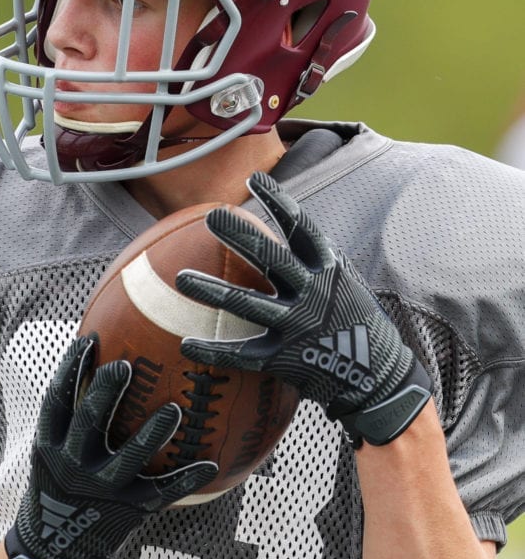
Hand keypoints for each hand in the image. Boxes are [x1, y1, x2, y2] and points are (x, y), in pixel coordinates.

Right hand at [5, 337, 216, 558]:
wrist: (54, 551)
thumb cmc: (59, 488)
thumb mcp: (50, 455)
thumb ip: (69, 421)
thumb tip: (94, 368)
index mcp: (51, 448)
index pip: (57, 402)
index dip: (70, 370)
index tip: (87, 341)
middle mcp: (74, 466)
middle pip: (89, 421)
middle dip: (106, 392)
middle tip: (125, 365)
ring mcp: (103, 490)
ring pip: (129, 457)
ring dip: (152, 432)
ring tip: (174, 410)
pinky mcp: (130, 510)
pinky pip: (163, 492)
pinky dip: (187, 479)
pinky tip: (211, 464)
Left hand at [176, 171, 431, 447]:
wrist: (378, 378)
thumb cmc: (356, 325)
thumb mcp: (345, 284)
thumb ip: (314, 263)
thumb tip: (286, 232)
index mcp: (329, 271)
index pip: (302, 228)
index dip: (279, 202)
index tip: (254, 180)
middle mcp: (312, 294)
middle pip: (270, 258)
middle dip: (240, 235)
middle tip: (212, 216)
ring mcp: (296, 326)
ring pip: (247, 303)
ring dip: (211, 290)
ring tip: (181, 278)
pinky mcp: (283, 358)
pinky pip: (241, 353)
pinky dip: (212, 350)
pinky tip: (185, 344)